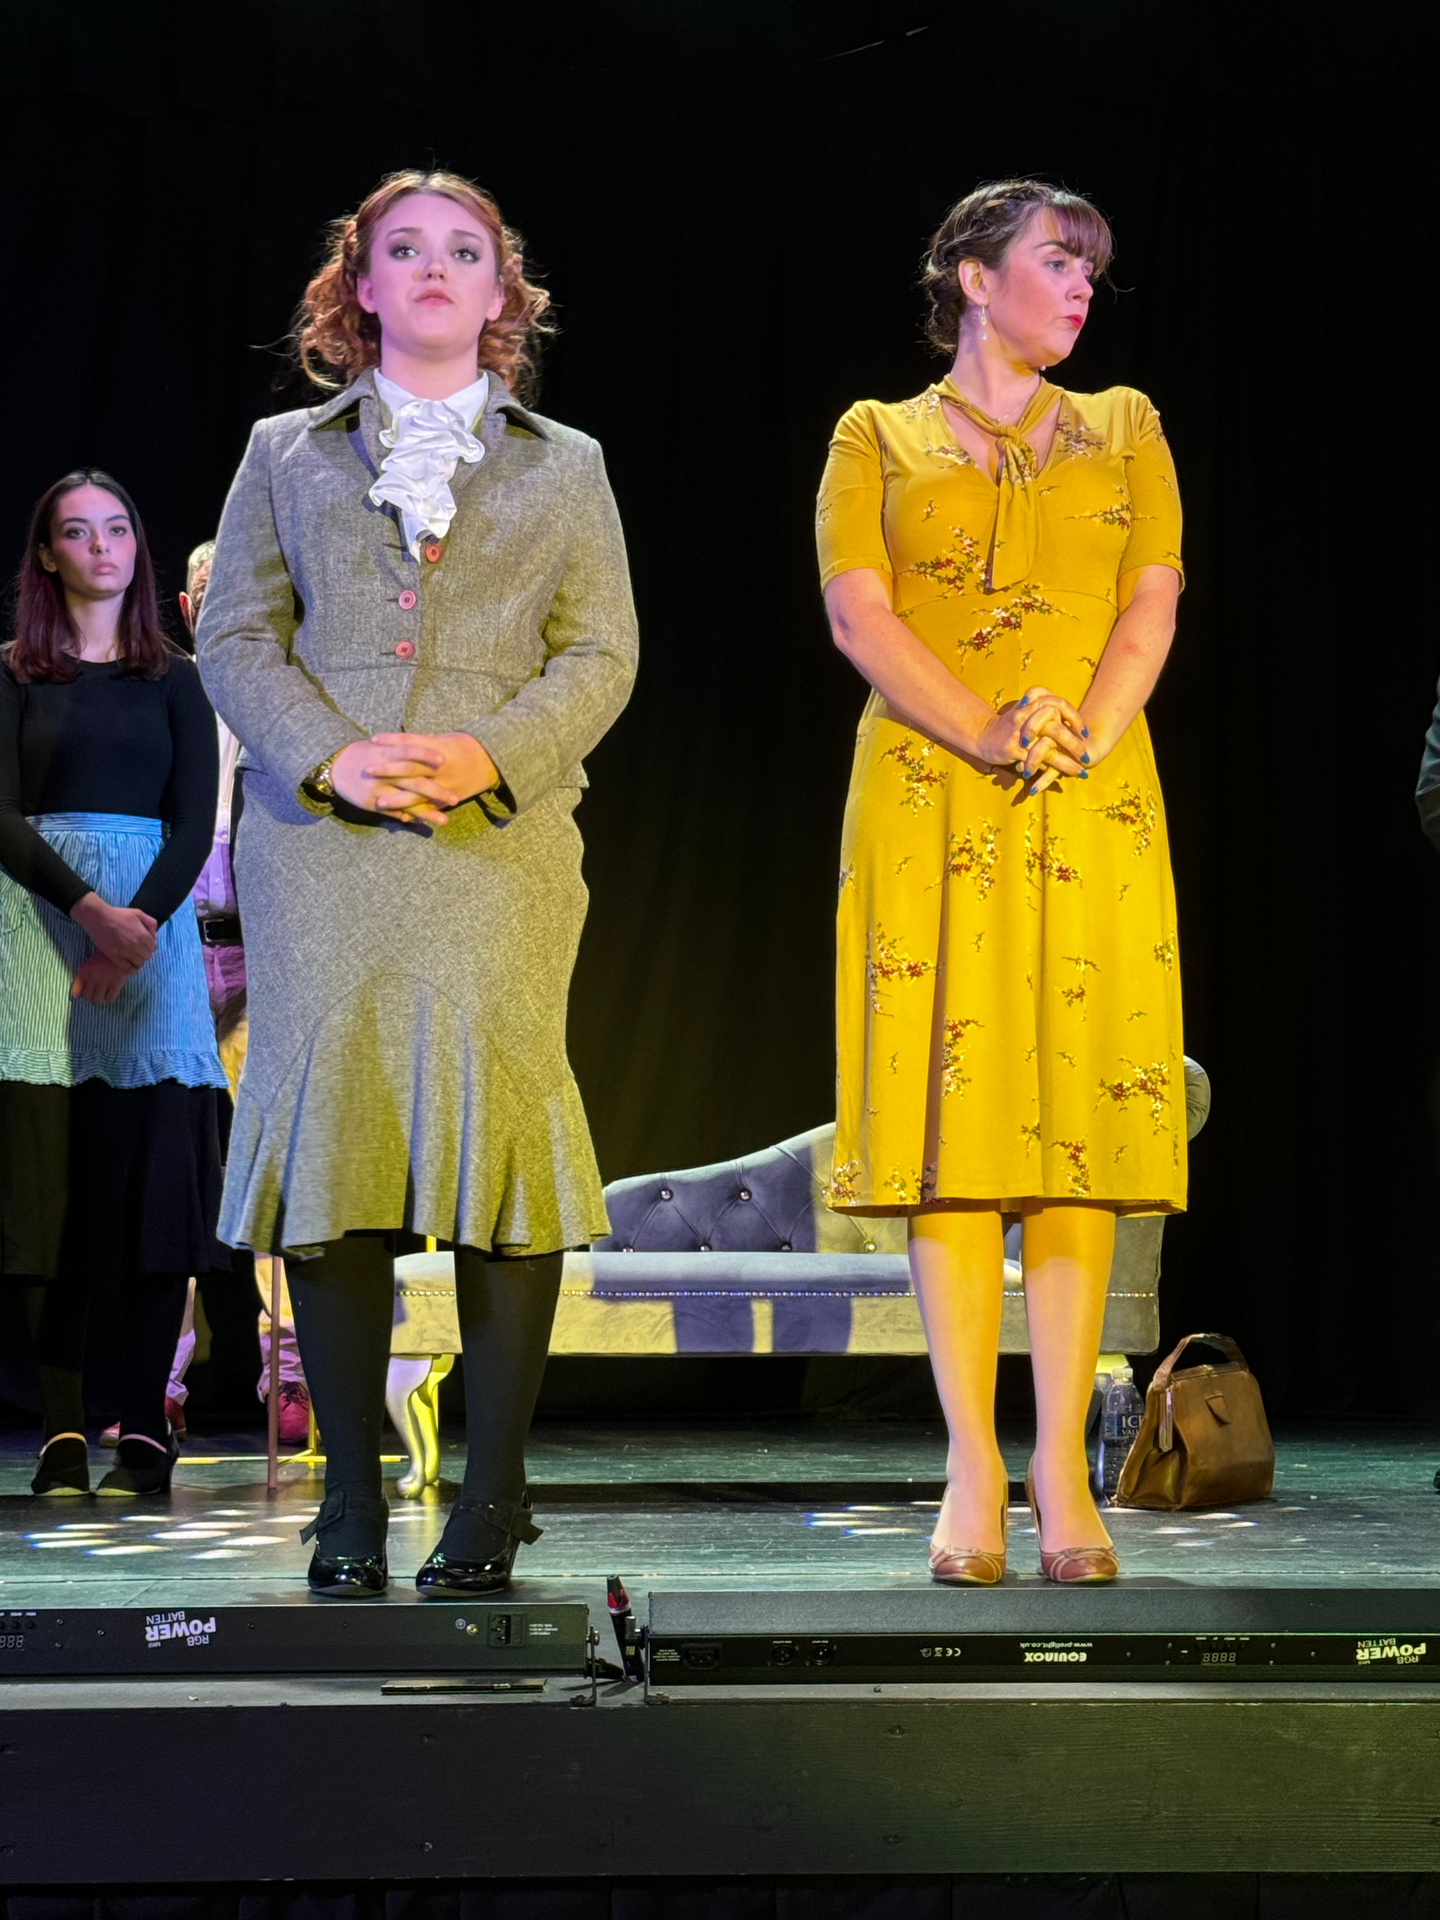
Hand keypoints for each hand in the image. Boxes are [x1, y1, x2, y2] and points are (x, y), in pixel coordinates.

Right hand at [70, 894, 157, 968]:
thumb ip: (150, 923)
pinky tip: (128, 965)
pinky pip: (128, 969)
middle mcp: (136, 945)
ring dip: (137, 962)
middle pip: (147, 956)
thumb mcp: (138, 913)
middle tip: (138, 952)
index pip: (153, 948)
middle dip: (144, 954)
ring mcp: (125, 952)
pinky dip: (131, 969)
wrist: (98, 918)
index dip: (150, 947)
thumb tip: (154, 935)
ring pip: (138, 964)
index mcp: (143, 935)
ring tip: (133, 958)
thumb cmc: (118, 914)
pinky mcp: (115, 957)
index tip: (144, 946)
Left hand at [70, 953, 133, 1004]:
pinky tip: (111, 992)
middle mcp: (92, 978)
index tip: (85, 992)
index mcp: (83, 972)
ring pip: (98, 1000)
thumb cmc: (103, 958)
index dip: (80, 994)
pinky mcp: (116, 984)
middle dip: (91, 997)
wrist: (121, 951)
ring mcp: (104, 982)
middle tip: (96, 993)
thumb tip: (75, 996)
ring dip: (100, 998)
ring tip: (103, 993)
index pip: (76, 992)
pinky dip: (110, 998)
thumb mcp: (88, 965)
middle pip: (87, 998)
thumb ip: (80, 978)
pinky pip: (110, 999)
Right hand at [328, 739, 458, 829]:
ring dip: (426, 811)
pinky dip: (409, 817)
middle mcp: (383, 772)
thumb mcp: (385, 745)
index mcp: (386, 753)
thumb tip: (435, 737)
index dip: (425, 754)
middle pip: (412, 781)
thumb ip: (410, 744)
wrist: (335, 767)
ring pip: (405, 802)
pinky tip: (425, 823)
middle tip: (456, 798)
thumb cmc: (366, 753)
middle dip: (435, 790)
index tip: (444, 759)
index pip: (408, 751)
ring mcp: (378, 790)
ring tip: (444, 820)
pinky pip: (394, 812)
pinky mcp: (372, 803)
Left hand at [370, 733, 498, 812]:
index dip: (391, 741)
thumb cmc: (467, 746)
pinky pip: (430, 807)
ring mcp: (443, 784)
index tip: (373, 739)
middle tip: (367, 770)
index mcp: (436, 748)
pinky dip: (416, 812)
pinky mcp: (448, 798)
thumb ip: (427, 742)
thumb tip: (409, 740)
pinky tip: (401, 817)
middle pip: (408, 768)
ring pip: (417, 793)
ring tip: (379, 802)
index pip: (409, 742)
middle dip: (387, 770)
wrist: (491, 762)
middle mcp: (438, 767)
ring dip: (397, 799)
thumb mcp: (447, 739)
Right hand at [977, 686, 1087, 793]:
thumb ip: (1042, 705)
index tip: (1084, 732)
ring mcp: (1020, 734)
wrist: (982, 735)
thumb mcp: (1023, 709)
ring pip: (1049, 750)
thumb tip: (1064, 713)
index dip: (1074, 717)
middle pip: (1057, 729)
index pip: (1059, 705)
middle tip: (1086, 756)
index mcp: (1031, 705)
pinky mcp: (1013, 749)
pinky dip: (1046, 770)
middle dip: (1074, 745)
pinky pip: (1035, 762)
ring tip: (1079, 772)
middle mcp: (1026, 716)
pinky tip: (1057, 777)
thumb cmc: (1007, 724)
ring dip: (1066, 763)